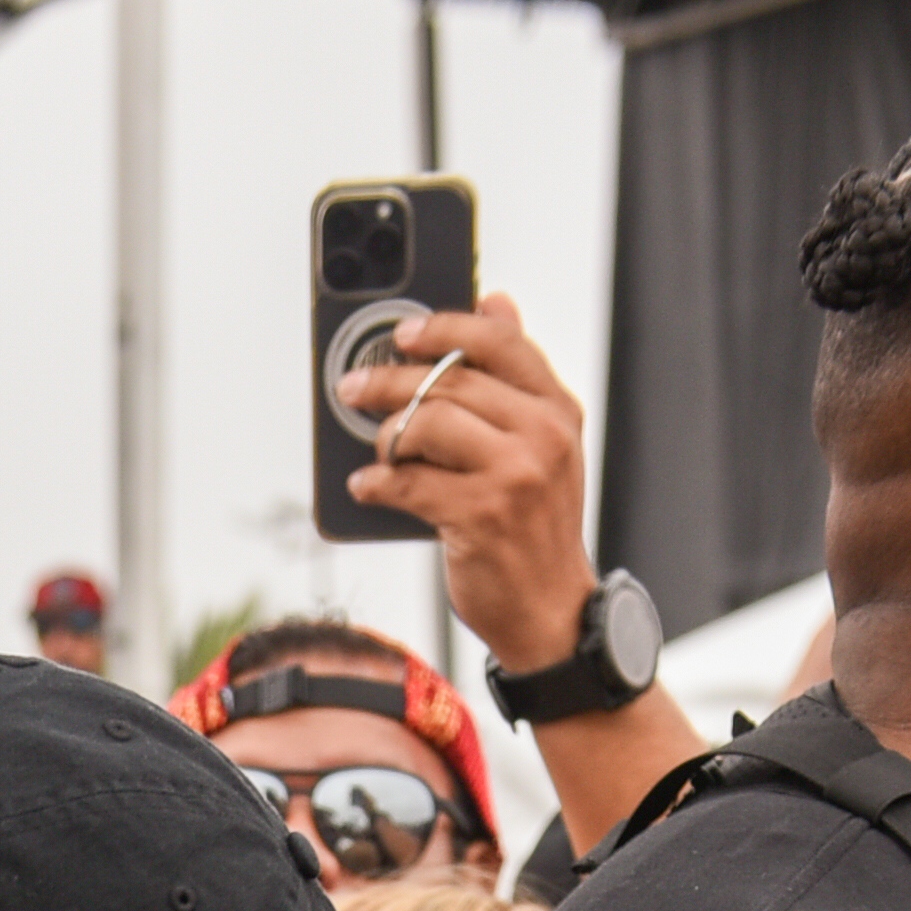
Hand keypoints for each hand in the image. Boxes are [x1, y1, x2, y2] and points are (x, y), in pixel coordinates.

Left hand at [337, 293, 601, 679]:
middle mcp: (542, 434)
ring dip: (386, 434)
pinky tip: (366, 487)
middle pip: (452, 382)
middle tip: (353, 386)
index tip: (405, 332)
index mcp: (557, 409)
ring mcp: (514, 475)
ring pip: (429, 424)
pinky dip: (378, 484)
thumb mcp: (542, 445)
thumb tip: (494, 300)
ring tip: (375, 450)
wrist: (549, 610)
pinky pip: (410, 483)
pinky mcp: (480, 516)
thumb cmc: (533, 527)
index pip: (500, 342)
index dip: (446, 329)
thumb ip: (515, 379)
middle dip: (392, 381)